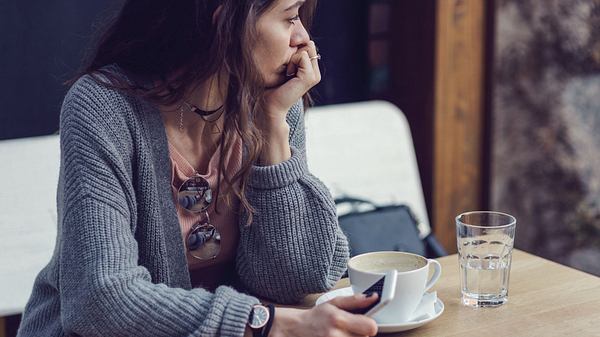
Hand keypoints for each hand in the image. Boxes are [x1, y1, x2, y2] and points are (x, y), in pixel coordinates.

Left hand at [256, 41, 320, 164]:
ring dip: (292, 57)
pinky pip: (302, 56)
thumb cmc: (271, 85)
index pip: (308, 44)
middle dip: (294, 52)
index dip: (294, 49)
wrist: (269, 104)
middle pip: (308, 45)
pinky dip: (292, 62)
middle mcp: (315, 72)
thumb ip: (292, 52)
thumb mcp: (283, 64)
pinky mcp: (310, 78)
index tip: (285, 65)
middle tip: (286, 69)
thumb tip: (296, 38)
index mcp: (310, 69)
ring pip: (306, 49)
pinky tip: (288, 74)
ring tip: (287, 72)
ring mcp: (315, 75)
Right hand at [268, 294, 378, 336]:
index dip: (369, 324)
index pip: (371, 327)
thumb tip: (374, 297)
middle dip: (360, 333)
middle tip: (349, 329)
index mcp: (338, 319)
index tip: (364, 323)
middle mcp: (336, 336)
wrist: (295, 330)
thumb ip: (355, 300)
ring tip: (342, 335)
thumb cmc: (315, 317)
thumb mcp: (334, 303)